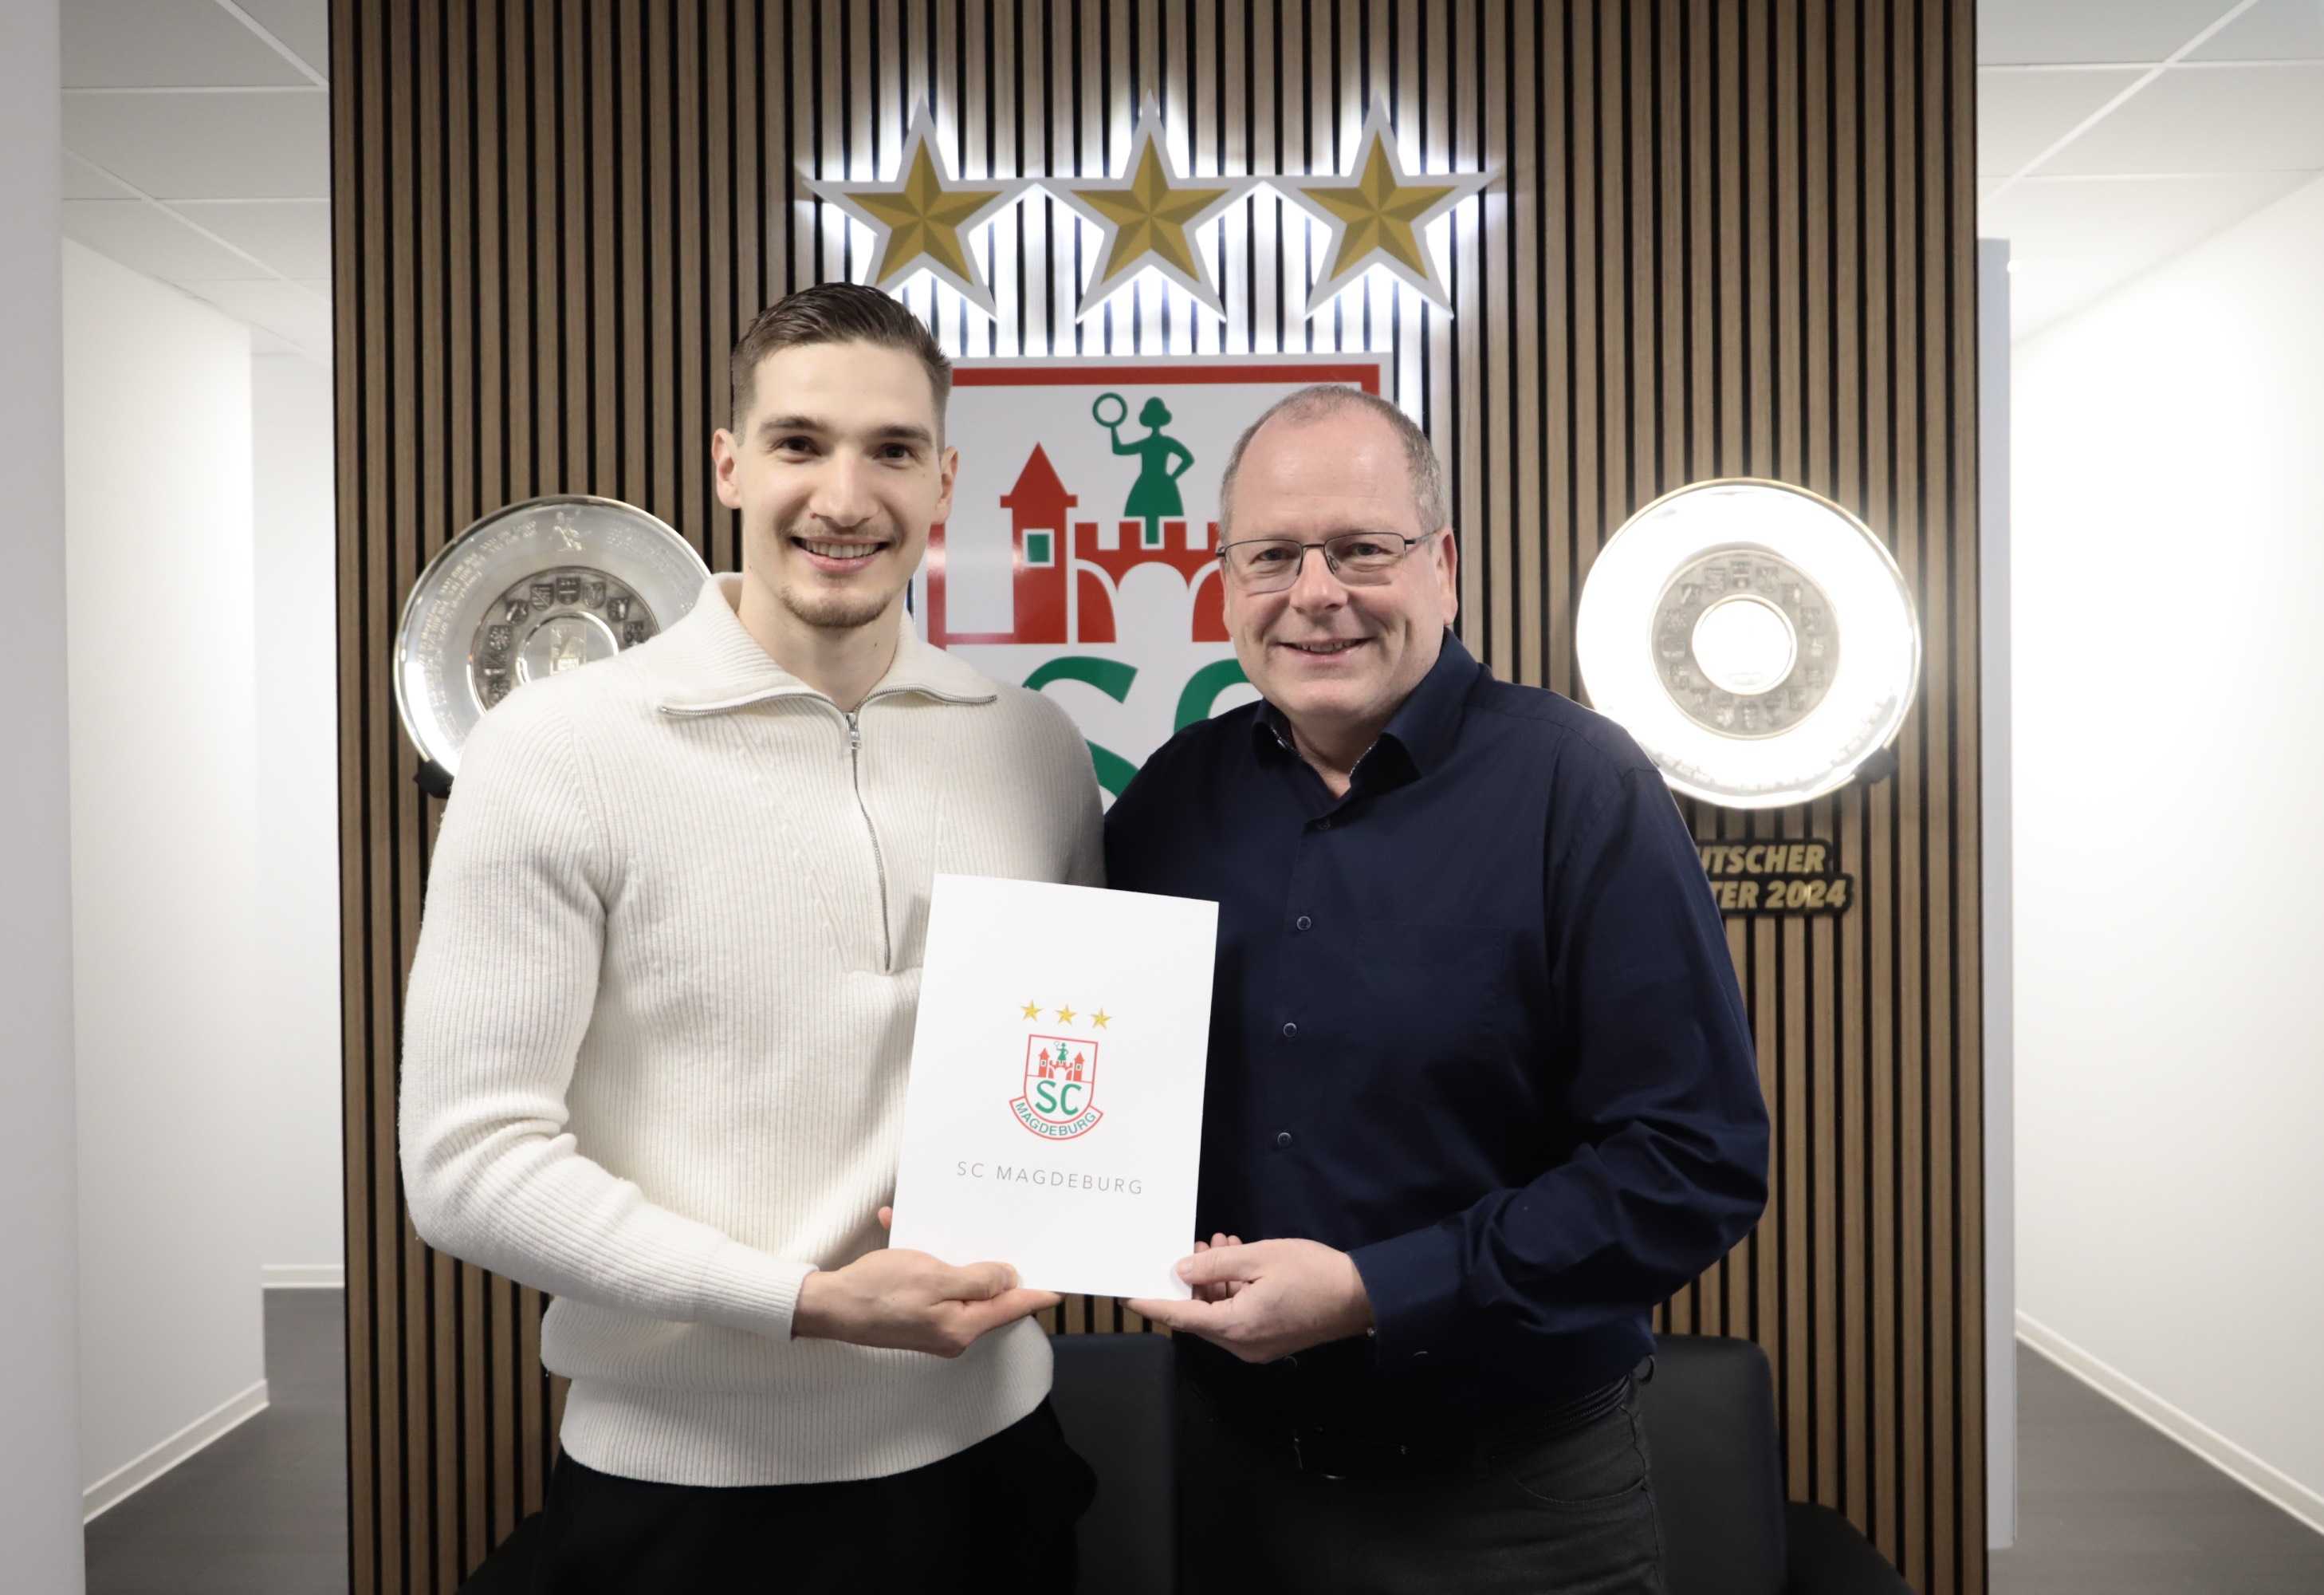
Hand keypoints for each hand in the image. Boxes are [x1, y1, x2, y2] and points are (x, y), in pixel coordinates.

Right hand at [792, 1207, 1059, 1356]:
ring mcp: (932, 1325)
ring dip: (952, 1255)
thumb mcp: (935, 1278)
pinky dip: (921, 1258)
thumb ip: (978, 1281)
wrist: (828, 1306)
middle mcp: (952, 1331)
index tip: (1061, 1284)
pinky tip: (901, 1226)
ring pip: (958, 1285)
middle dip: (996, 1267)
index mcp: (962, 1327)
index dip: (1037, 1292)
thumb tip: (1009, 1280)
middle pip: (988, 1298)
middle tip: (1015, 1241)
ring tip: (953, 1228)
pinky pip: (929, 1283)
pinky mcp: (913, 1314)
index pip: (1012, 1308)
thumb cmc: (879, 1291)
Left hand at [1128, 1238, 1373, 1362]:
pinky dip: (1232, 1292)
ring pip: (1219, 1314)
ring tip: (1221, 1245)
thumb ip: (1216, 1265)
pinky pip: (1238, 1317)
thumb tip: (1182, 1269)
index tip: (1126, 1294)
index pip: (1180, 1316)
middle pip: (1199, 1315)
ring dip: (1214, 1282)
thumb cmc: (1312, 1273)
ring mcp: (1256, 1346)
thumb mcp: (1260, 1257)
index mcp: (1234, 1326)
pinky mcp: (1270, 1340)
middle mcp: (1240, 1344)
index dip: (1152, 1303)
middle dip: (1191, 1280)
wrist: (1361, 1296)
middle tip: (1195, 1246)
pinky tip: (1238, 1260)